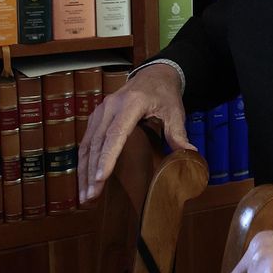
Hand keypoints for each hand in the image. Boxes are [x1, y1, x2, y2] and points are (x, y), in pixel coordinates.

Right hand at [77, 63, 193, 202]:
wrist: (153, 75)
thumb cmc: (165, 95)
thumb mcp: (175, 111)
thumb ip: (178, 133)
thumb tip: (189, 154)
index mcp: (131, 104)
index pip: (116, 134)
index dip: (107, 157)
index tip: (100, 178)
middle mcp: (110, 107)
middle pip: (97, 143)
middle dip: (92, 172)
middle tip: (91, 196)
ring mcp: (100, 111)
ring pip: (87, 144)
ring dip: (84, 170)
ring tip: (85, 195)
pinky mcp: (96, 117)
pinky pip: (86, 141)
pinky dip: (83, 162)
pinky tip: (84, 179)